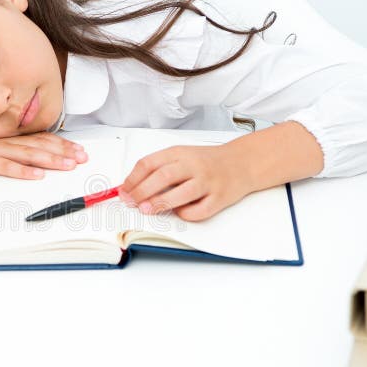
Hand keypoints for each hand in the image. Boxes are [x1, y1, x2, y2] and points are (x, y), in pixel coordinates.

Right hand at [0, 131, 87, 178]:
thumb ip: (8, 152)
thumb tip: (30, 161)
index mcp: (7, 139)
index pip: (40, 139)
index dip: (61, 144)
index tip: (80, 151)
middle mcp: (3, 141)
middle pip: (39, 145)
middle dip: (63, 152)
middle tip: (82, 158)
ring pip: (27, 154)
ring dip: (49, 160)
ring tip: (67, 166)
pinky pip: (4, 167)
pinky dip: (21, 171)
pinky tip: (36, 176)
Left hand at [119, 143, 253, 221]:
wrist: (242, 163)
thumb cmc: (207, 161)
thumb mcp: (181, 156)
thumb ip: (159, 168)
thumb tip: (131, 188)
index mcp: (180, 153)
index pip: (149, 163)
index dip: (133, 179)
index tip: (124, 191)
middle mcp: (194, 166)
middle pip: (163, 176)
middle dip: (142, 191)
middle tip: (131, 202)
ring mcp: (208, 182)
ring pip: (181, 193)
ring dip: (160, 203)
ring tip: (146, 209)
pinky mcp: (219, 198)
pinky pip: (199, 210)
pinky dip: (185, 214)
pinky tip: (178, 212)